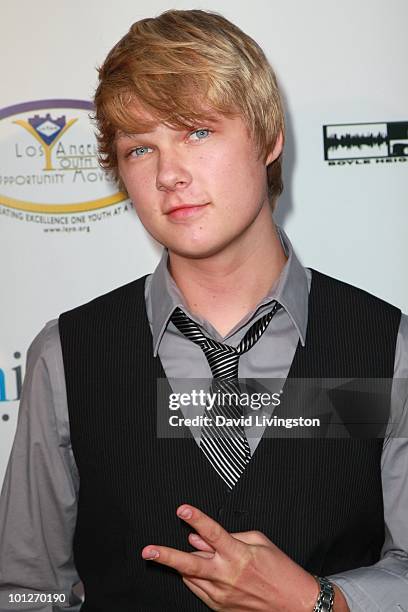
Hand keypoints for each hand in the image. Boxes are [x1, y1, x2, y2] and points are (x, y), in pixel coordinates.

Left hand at [141, 503, 334, 610]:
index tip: (182, 510)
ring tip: (185, 556)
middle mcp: (227, 576)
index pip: (212, 532)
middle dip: (166, 556)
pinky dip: (195, 578)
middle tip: (148, 551)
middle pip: (190, 563)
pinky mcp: (221, 608)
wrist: (295, 604)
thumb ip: (229, 536)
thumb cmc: (281, 569)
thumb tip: (199, 537)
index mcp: (239, 554)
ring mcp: (222, 595)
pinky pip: (198, 590)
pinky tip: (200, 570)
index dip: (196, 519)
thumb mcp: (259, 542)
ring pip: (191, 577)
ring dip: (185, 564)